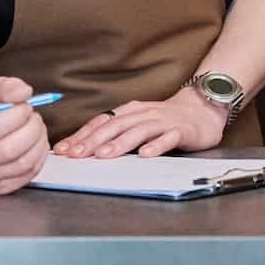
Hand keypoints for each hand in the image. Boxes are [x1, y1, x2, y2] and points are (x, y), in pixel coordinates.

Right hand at [0, 76, 49, 195]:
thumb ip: (8, 87)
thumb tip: (24, 93)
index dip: (17, 116)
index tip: (25, 107)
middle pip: (9, 150)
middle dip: (32, 130)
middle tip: (35, 119)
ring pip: (23, 164)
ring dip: (39, 143)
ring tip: (37, 130)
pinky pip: (28, 175)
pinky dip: (40, 157)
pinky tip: (35, 144)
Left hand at [53, 87, 225, 158]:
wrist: (202, 109)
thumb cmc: (164, 120)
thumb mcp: (137, 122)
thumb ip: (116, 133)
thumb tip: (85, 149)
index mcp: (129, 112)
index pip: (100, 123)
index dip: (81, 136)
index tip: (63, 150)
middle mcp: (143, 114)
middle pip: (114, 126)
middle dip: (93, 141)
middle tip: (76, 155)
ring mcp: (162, 121)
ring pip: (138, 131)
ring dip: (119, 143)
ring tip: (104, 155)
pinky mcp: (181, 130)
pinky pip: (167, 138)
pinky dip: (156, 146)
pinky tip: (145, 155)